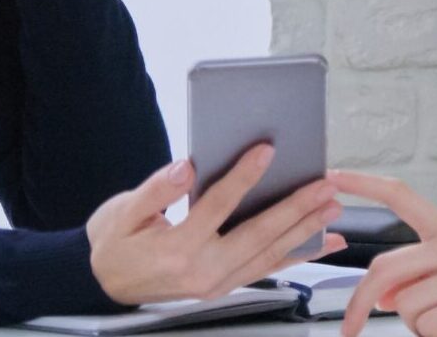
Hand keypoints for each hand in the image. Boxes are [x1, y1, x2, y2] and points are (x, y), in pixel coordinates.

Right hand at [87, 145, 347, 304]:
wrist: (104, 284)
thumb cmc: (115, 243)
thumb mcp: (121, 213)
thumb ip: (155, 190)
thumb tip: (185, 168)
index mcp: (175, 249)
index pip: (216, 206)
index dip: (243, 176)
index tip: (267, 150)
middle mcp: (201, 272)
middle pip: (257, 234)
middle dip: (295, 208)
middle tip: (324, 185)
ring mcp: (215, 283)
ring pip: (269, 254)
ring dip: (305, 230)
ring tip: (332, 206)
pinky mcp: (224, 286)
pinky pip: (267, 268)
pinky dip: (298, 254)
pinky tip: (323, 241)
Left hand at [331, 172, 436, 336]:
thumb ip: (430, 277)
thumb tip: (386, 298)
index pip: (400, 195)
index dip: (362, 183)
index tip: (331, 177)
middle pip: (384, 268)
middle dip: (357, 303)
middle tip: (350, 330)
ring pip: (408, 307)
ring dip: (421, 328)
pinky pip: (431, 326)